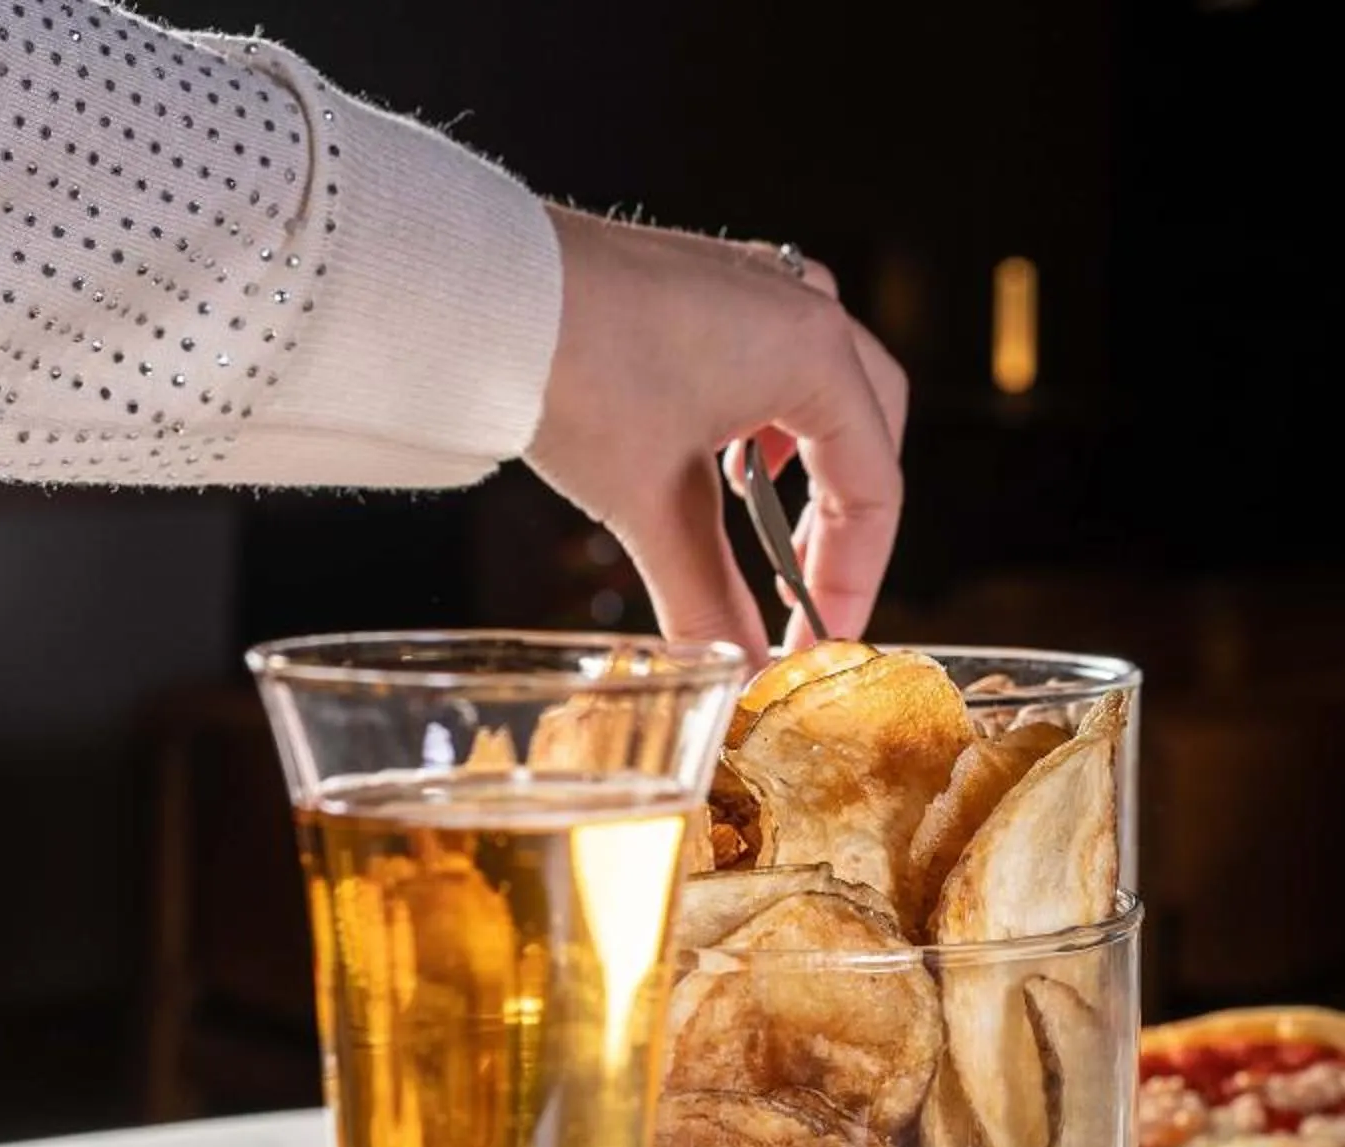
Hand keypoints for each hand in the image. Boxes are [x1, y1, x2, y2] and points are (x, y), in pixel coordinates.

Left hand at [526, 206, 907, 649]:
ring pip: (823, 385)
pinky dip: (761, 416)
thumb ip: (708, 598)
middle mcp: (798, 305)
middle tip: (801, 586)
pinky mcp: (699, 281)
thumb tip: (737, 667)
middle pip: (866, 429)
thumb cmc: (571, 365)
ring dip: (807, 462)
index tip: (817, 636)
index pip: (872, 488)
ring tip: (761, 521)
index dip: (850, 577)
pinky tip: (715, 451)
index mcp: (815, 352)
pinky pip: (769, 353)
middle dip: (842, 518)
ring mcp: (748, 283)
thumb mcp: (651, 503)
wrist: (472, 284)